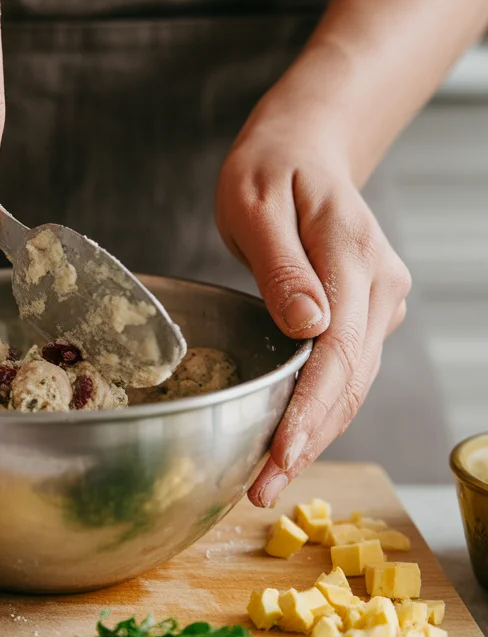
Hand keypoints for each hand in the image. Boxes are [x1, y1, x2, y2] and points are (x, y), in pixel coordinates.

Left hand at [215, 116, 410, 506]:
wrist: (304, 149)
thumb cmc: (269, 169)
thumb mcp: (255, 202)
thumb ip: (280, 265)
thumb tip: (308, 327)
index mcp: (352, 252)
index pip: (340, 348)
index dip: (311, 408)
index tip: (282, 453)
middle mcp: (380, 283)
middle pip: (351, 378)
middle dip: (308, 439)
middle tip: (261, 488)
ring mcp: (380, 299)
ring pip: (353, 383)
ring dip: (314, 433)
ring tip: (268, 479)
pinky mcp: (369, 312)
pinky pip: (347, 370)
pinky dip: (319, 408)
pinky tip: (288, 439)